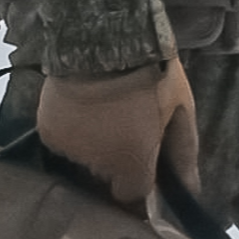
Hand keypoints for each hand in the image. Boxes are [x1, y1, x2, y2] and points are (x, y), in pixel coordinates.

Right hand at [37, 57, 198, 209]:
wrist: (106, 41)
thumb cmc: (154, 75)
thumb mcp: (180, 110)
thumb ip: (183, 155)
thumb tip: (191, 190)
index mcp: (132, 165)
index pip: (132, 196)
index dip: (139, 182)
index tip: (145, 163)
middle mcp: (98, 167)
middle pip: (109, 176)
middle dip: (119, 159)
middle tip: (129, 125)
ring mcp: (70, 151)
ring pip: (85, 159)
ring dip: (95, 145)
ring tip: (106, 113)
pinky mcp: (48, 132)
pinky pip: (64, 142)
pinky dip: (74, 131)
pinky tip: (84, 108)